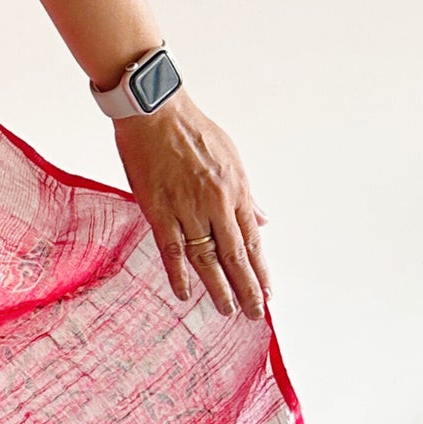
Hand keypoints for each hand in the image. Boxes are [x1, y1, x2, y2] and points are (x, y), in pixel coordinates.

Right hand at [113, 91, 269, 319]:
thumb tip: (262, 218)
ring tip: (227, 310)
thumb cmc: (191, 128)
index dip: (260, 269)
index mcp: (235, 190)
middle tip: (254, 313)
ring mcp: (187, 209)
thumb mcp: (230, 156)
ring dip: (218, 287)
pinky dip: (179, 274)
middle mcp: (216, 204)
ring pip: (207, 259)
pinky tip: (185, 293)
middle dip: (247, 288)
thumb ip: (245, 192)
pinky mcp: (158, 210)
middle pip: (235, 256)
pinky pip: (172, 250)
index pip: (253, 240)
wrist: (155, 110)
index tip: (267, 291)